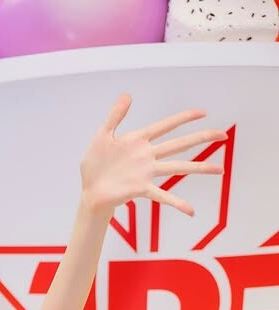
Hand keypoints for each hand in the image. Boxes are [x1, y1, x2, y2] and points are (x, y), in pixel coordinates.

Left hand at [80, 94, 226, 217]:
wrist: (90, 190)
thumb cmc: (95, 166)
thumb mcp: (102, 136)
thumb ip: (115, 116)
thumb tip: (128, 94)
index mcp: (138, 141)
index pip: (165, 125)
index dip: (184, 118)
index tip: (203, 112)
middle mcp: (147, 156)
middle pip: (179, 144)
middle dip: (201, 138)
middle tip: (223, 134)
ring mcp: (146, 173)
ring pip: (177, 167)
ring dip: (199, 168)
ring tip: (220, 170)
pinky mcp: (141, 189)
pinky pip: (162, 196)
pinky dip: (177, 203)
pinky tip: (191, 210)